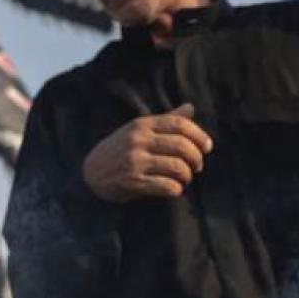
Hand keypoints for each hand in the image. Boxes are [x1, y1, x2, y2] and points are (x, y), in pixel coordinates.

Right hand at [80, 104, 211, 201]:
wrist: (91, 172)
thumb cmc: (120, 150)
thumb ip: (166, 121)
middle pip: (182, 146)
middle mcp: (138, 140)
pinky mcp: (133, 181)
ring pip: (177, 167)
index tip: (207, 147)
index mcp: (142, 124)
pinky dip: (177, 190)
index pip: (180, 123)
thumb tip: (191, 108)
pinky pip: (166, 186)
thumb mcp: (139, 130)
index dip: (199, 135)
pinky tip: (175, 190)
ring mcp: (135, 161)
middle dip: (196, 158)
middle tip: (197, 167)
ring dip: (187, 176)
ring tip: (185, 179)